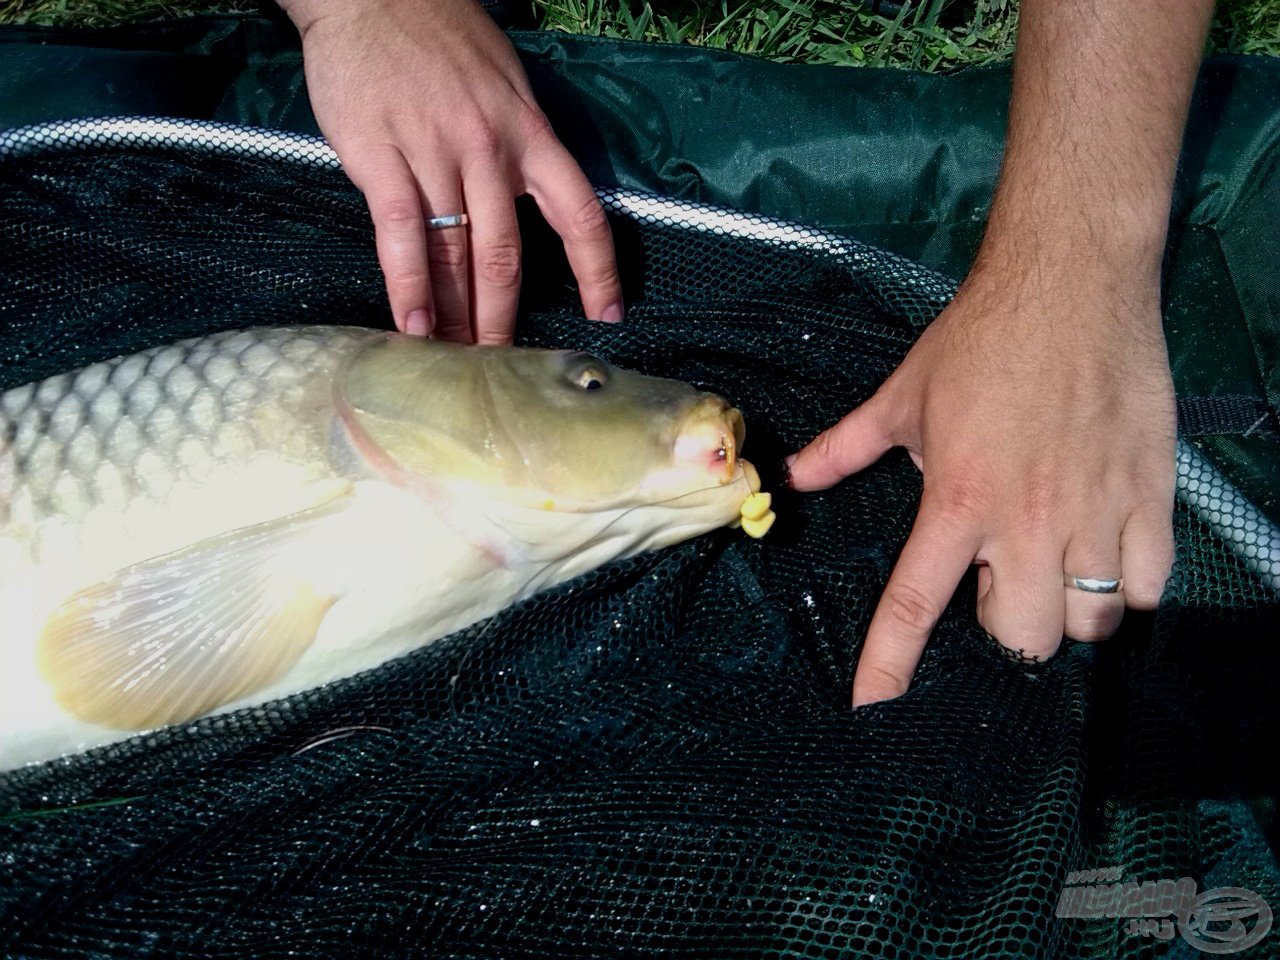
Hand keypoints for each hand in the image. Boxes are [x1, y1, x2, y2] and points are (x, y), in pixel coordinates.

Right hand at [281, 0, 623, 342]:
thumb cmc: (442, 36)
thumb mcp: (505, 84)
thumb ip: (520, 146)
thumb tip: (525, 205)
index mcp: (530, 134)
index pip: (579, 213)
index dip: (597, 269)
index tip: (606, 314)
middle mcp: (490, 151)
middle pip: (506, 255)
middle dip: (504, 319)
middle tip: (500, 365)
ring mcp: (434, 155)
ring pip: (455, 254)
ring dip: (456, 317)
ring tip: (454, 363)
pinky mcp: (380, 158)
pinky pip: (401, 235)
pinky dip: (408, 286)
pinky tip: (412, 325)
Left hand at [786, 262, 1176, 705]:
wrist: (1071, 282)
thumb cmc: (979, 339)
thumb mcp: (900, 396)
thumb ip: (845, 448)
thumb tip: (792, 476)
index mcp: (958, 501)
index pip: (916, 604)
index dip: (891, 666)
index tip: (873, 711)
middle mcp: (1027, 522)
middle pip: (1023, 638)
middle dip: (1007, 627)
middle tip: (1000, 580)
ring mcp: (1096, 513)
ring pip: (1091, 622)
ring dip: (1067, 609)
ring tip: (1055, 566)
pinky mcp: (1150, 495)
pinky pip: (1152, 587)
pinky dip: (1130, 587)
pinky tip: (1109, 557)